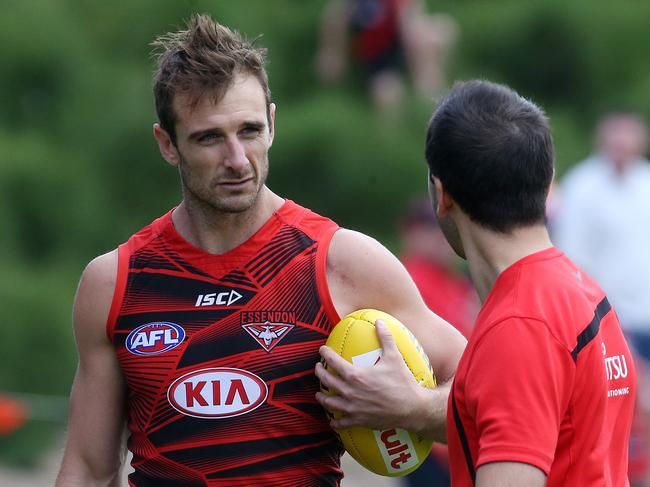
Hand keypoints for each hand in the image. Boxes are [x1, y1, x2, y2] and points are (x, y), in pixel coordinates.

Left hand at [315, 319, 429, 430]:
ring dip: (322, 397)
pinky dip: (335, 421)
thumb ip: (386, 338)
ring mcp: (352, 407)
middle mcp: (350, 391)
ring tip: (319, 393)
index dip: (325, 354)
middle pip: (327, 380)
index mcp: (355, 375)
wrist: (412, 408)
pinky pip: (341, 422)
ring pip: (330, 402)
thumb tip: (380, 322)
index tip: (322, 350)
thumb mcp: (394, 357)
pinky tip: (333, 420)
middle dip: (320, 373)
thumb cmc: (402, 382)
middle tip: (318, 368)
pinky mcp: (358, 420)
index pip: (333, 361)